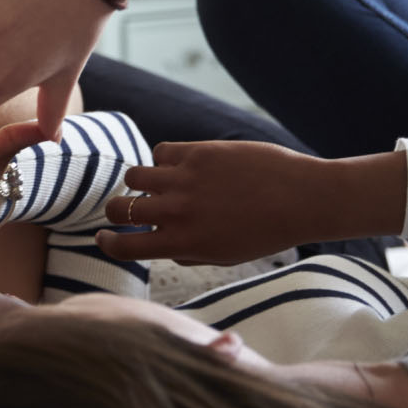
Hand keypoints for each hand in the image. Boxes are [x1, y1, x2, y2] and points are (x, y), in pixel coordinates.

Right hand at [94, 140, 333, 264]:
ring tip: (158, 183)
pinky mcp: (196, 152)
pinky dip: (166, 159)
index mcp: (183, 243)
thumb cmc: (267, 231)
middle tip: (126, 209)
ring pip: (135, 175)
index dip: (107, 243)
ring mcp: (184, 180)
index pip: (125, 247)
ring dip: (141, 182)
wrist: (304, 198)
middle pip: (120, 208)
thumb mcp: (224, 256)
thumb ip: (187, 253)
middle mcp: (177, 212)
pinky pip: (161, 152)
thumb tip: (160, 245)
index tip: (104, 237)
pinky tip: (183, 165)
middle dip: (118, 210)